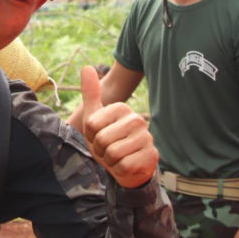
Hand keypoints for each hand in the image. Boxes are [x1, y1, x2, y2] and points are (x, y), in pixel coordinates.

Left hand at [79, 65, 157, 187]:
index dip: (91, 136)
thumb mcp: (94, 118)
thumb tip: (86, 67)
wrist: (126, 166)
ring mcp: (147, 137)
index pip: (91, 125)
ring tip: (117, 157)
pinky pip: (124, 166)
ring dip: (110, 161)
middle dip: (100, 150)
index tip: (99, 136)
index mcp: (122, 108)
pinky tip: (127, 165)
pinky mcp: (152, 156)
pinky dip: (120, 170)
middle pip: (102, 140)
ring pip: (113, 154)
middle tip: (108, 149)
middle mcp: (136, 120)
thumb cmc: (108, 140)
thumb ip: (90, 94)